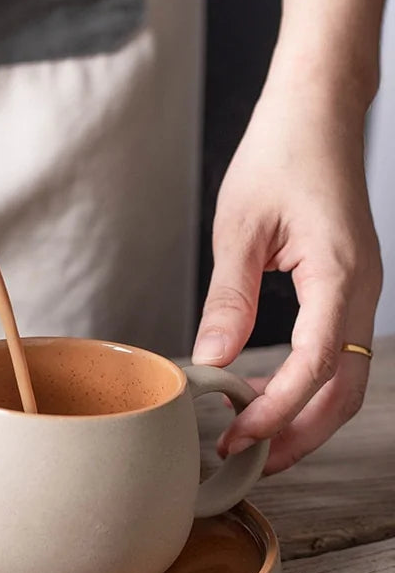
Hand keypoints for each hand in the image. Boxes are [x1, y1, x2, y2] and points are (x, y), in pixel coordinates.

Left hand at [193, 77, 382, 474]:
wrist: (317, 111)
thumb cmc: (278, 155)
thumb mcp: (239, 229)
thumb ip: (229, 300)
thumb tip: (211, 362)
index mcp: (339, 274)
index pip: (317, 365)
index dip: (277, 410)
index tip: (237, 436)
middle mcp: (362, 289)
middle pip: (344, 388)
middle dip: (299, 433)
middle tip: (250, 461)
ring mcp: (361, 290)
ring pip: (347, 377)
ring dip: (305, 416)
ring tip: (256, 440)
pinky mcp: (348, 288)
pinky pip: (338, 352)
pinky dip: (307, 385)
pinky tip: (268, 394)